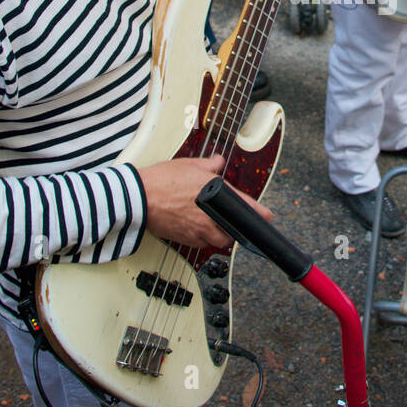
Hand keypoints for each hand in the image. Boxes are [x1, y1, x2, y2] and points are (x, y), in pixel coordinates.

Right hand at [137, 155, 272, 250]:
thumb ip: (209, 165)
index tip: (268, 216)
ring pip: (218, 240)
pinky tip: (196, 226)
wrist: (139, 198)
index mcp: (217, 195)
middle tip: (231, 219)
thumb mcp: (190, 165)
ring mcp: (199, 231)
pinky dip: (203, 237)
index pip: (247, 207)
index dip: (260, 213)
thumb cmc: (162, 181)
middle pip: (234, 231)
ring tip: (212, 223)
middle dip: (235, 227)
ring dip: (219, 233)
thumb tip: (218, 162)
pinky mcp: (186, 240)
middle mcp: (211, 217)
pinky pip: (202, 243)